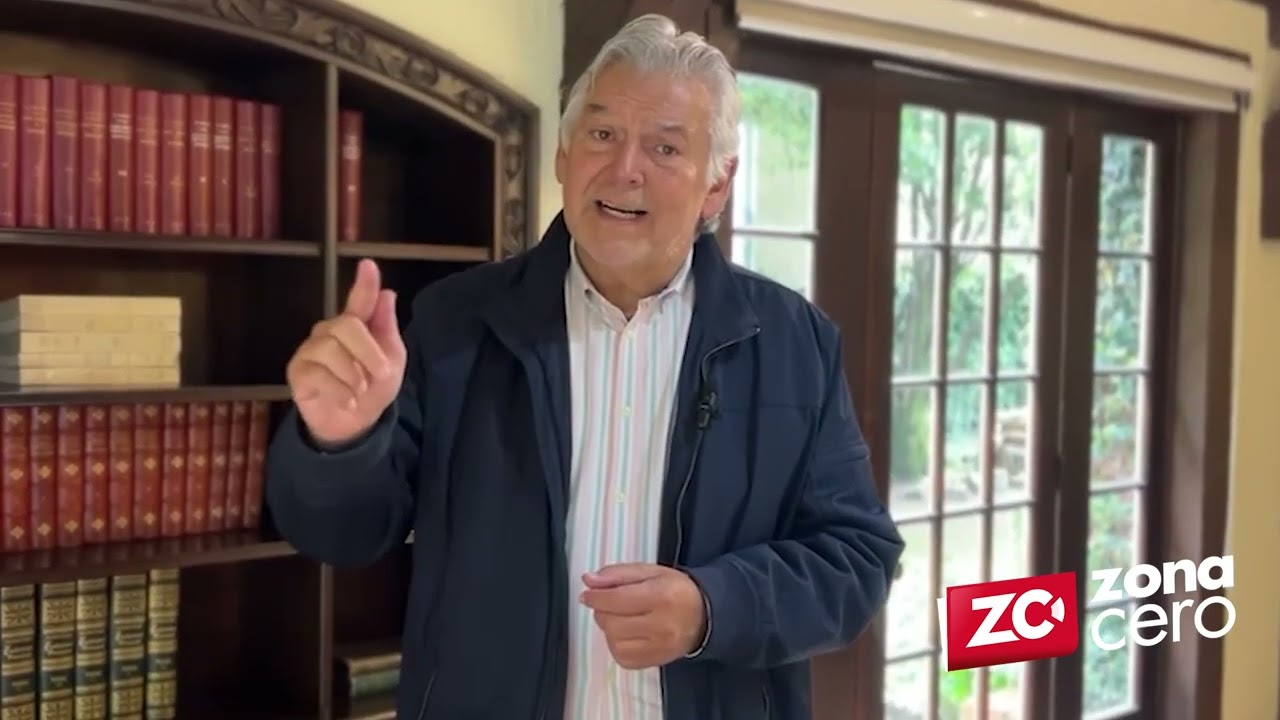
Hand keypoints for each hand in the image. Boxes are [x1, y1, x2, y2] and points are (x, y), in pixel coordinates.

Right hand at [286, 259, 406, 445]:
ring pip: (330, 349)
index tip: (368, 265)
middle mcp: (329, 332)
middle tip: (382, 374)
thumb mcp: (391, 362)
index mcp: (355, 327)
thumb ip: (386, 329)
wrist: (355, 425)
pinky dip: (340, 391)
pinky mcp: (297, 372)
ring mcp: (310, 351)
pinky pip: (319, 374)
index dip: (364, 284)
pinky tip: (348, 401)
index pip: (359, 300)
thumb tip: (388, 294)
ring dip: (353, 375)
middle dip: (369, 351)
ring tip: (360, 391)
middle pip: (346, 325)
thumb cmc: (373, 389)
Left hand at [579, 563, 706, 669]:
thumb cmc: (675, 590)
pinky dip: (617, 643)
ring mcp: (659, 647)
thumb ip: (617, 574)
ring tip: (621, 617)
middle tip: (609, 603)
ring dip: (609, 627)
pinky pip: (621, 656)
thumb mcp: (650, 572)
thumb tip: (588, 580)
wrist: (703, 616)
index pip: (618, 599)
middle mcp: (662, 625)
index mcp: (662, 596)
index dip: (596, 597)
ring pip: (614, 640)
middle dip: (603, 611)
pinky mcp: (653, 662)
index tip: (586, 594)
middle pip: (612, 622)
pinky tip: (627, 633)